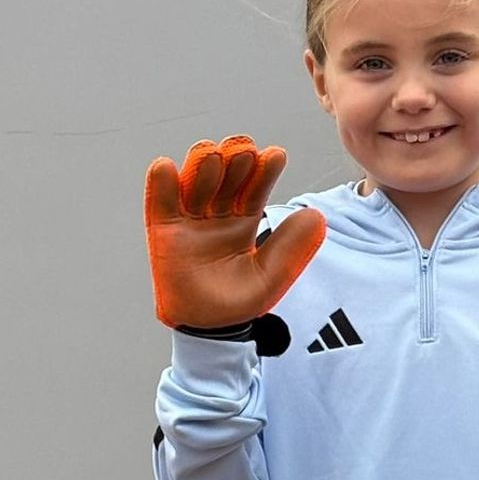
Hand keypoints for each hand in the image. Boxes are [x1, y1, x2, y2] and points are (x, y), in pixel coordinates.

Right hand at [144, 135, 325, 328]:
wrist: (208, 327)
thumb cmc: (240, 302)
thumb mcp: (271, 277)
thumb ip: (291, 247)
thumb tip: (317, 215)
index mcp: (244, 220)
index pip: (255, 188)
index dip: (264, 171)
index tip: (275, 156)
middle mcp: (217, 213)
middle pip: (225, 180)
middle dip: (234, 163)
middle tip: (244, 152)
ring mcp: (189, 219)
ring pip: (196, 184)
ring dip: (203, 167)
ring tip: (214, 157)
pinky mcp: (163, 229)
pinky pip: (161, 202)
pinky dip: (162, 184)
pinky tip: (166, 167)